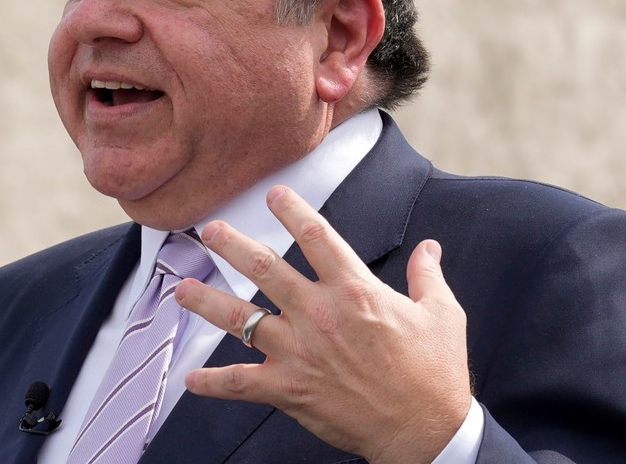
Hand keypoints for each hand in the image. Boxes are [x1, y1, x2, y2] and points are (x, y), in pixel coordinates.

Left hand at [174, 185, 471, 463]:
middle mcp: (318, 314)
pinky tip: (191, 378)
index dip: (292, 210)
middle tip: (210, 230)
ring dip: (206, 300)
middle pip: (264, 267)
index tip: (275, 194)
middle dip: (232, 245)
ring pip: (239, 318)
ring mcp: (299, 351)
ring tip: (182, 288)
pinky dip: (213, 383)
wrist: (424, 430)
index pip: (316, 235)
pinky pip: (240, 383)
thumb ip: (428, 276)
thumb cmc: (435, 372)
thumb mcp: (442, 314)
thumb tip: (429, 248)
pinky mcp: (288, 389)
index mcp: (354, 290)